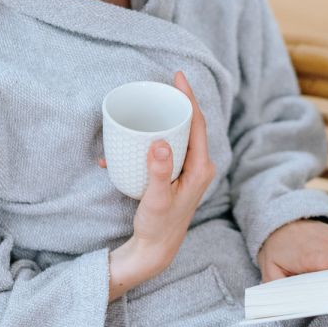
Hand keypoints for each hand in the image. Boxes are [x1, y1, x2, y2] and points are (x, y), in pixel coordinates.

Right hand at [100, 71, 215, 296]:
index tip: (178, 77)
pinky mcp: (176, 176)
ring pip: (179, 136)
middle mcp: (199, 167)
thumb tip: (160, 142)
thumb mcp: (157, 199)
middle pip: (191, 125)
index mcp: (201, 168)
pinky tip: (126, 145)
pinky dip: (151, 143)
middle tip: (162, 86)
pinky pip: (167, 150)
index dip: (189, 98)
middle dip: (177, 103)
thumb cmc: (159, 226)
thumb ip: (159, 172)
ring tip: (148, 107)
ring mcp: (188, 171)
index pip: (198, 124)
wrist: (156, 249)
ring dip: (164, 121)